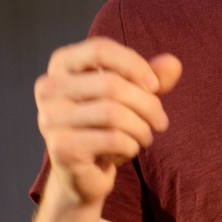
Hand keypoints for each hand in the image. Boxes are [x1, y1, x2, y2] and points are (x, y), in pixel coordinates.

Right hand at [34, 37, 181, 205]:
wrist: (83, 172)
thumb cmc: (107, 125)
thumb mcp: (132, 96)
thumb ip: (151, 78)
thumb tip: (174, 63)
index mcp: (61, 64)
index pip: (100, 49)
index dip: (134, 64)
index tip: (156, 85)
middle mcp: (48, 88)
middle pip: (111, 84)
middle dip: (147, 104)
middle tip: (161, 122)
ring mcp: (50, 118)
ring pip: (113, 113)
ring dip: (142, 128)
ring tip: (147, 137)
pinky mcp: (60, 147)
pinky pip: (112, 139)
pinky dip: (131, 145)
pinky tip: (130, 150)